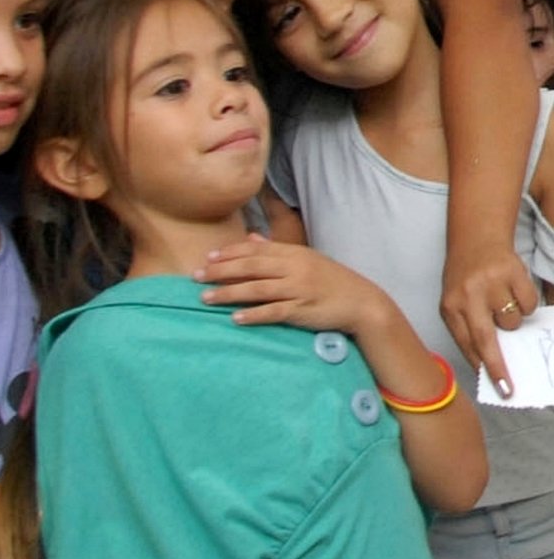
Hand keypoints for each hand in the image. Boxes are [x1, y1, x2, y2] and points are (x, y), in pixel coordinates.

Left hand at [197, 233, 384, 334]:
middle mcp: (292, 268)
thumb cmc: (331, 279)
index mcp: (292, 253)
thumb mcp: (305, 258)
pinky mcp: (302, 310)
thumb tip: (251, 240)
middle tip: (196, 276)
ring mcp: (297, 289)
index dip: (229, 253)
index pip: (254, 250)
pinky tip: (235, 318)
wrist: (362, 302)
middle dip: (220, 271)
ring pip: (256, 289)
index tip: (208, 257)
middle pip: (249, 267)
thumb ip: (276, 249)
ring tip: (206, 298)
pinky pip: (273, 312)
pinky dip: (253, 314)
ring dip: (228, 293)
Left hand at [440, 240, 536, 396]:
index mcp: (450, 304)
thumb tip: (491, 362)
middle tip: (509, 388)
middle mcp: (467, 294)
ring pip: (512, 322)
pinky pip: (528, 304)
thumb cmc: (466, 277)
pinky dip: (526, 304)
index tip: (497, 388)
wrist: (476, 237)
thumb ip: (470, 327)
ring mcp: (490, 283)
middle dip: (499, 368)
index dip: (482, 367)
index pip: (466, 343)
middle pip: (486, 340)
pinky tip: (513, 291)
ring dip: (513, 321)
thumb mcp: (457, 301)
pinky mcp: (512, 272)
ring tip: (503, 303)